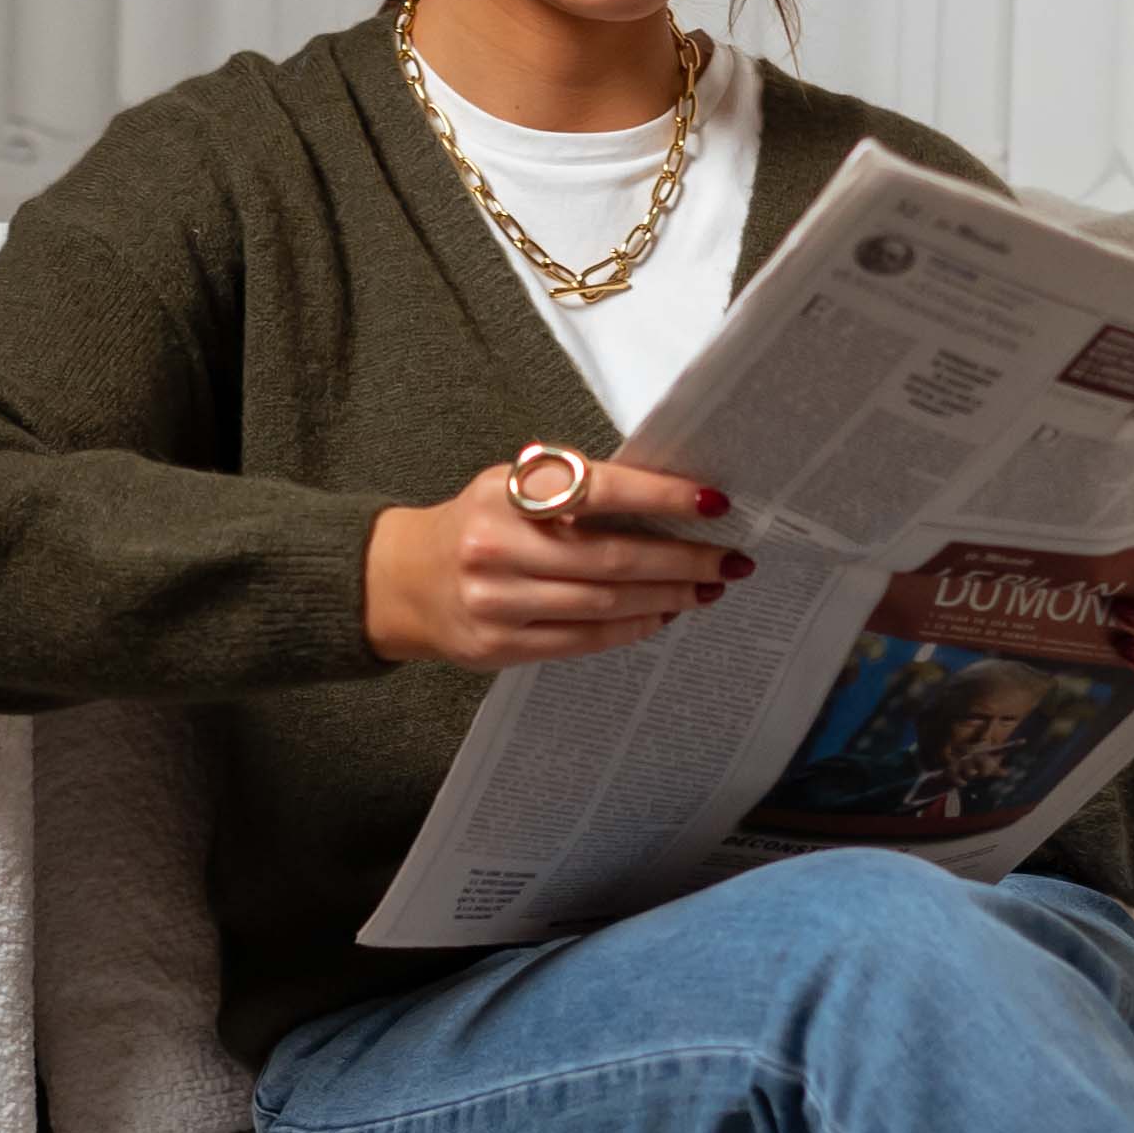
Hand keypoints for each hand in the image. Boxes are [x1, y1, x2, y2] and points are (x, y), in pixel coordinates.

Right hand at [365, 454, 750, 668]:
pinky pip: (583, 641)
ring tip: (706, 588)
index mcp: (506, 494)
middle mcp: (498, 547)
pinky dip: (632, 628)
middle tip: (730, 560)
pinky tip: (662, 614)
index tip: (712, 502)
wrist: (403, 581)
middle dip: (682, 560)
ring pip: (604, 605)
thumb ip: (573, 487)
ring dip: (666, 597)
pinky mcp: (499, 647)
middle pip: (612, 557)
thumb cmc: (477, 524)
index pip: (598, 490)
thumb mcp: (510, 485)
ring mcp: (497, 602)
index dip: (660, 496)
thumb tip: (666, 500)